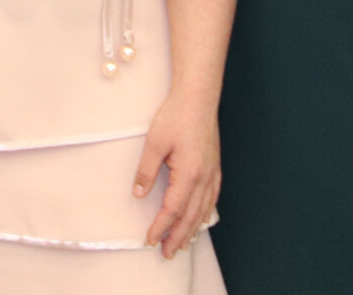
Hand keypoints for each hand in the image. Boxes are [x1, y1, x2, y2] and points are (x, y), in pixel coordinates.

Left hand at [135, 90, 221, 257]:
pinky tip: (201, 219)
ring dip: (192, 229)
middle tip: (167, 253)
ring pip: (203, 210)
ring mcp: (212, 173)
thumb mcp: (154, 142)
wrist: (198, 98)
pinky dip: (205, 213)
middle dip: (178, 237)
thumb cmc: (175, 116)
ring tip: (182, 244)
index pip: (173, 209)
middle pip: (191, 216)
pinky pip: (212, 198)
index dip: (161, 227)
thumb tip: (138, 194)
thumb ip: (146, 170)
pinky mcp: (214, 167)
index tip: (150, 239)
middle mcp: (204, 178)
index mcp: (189, 174)